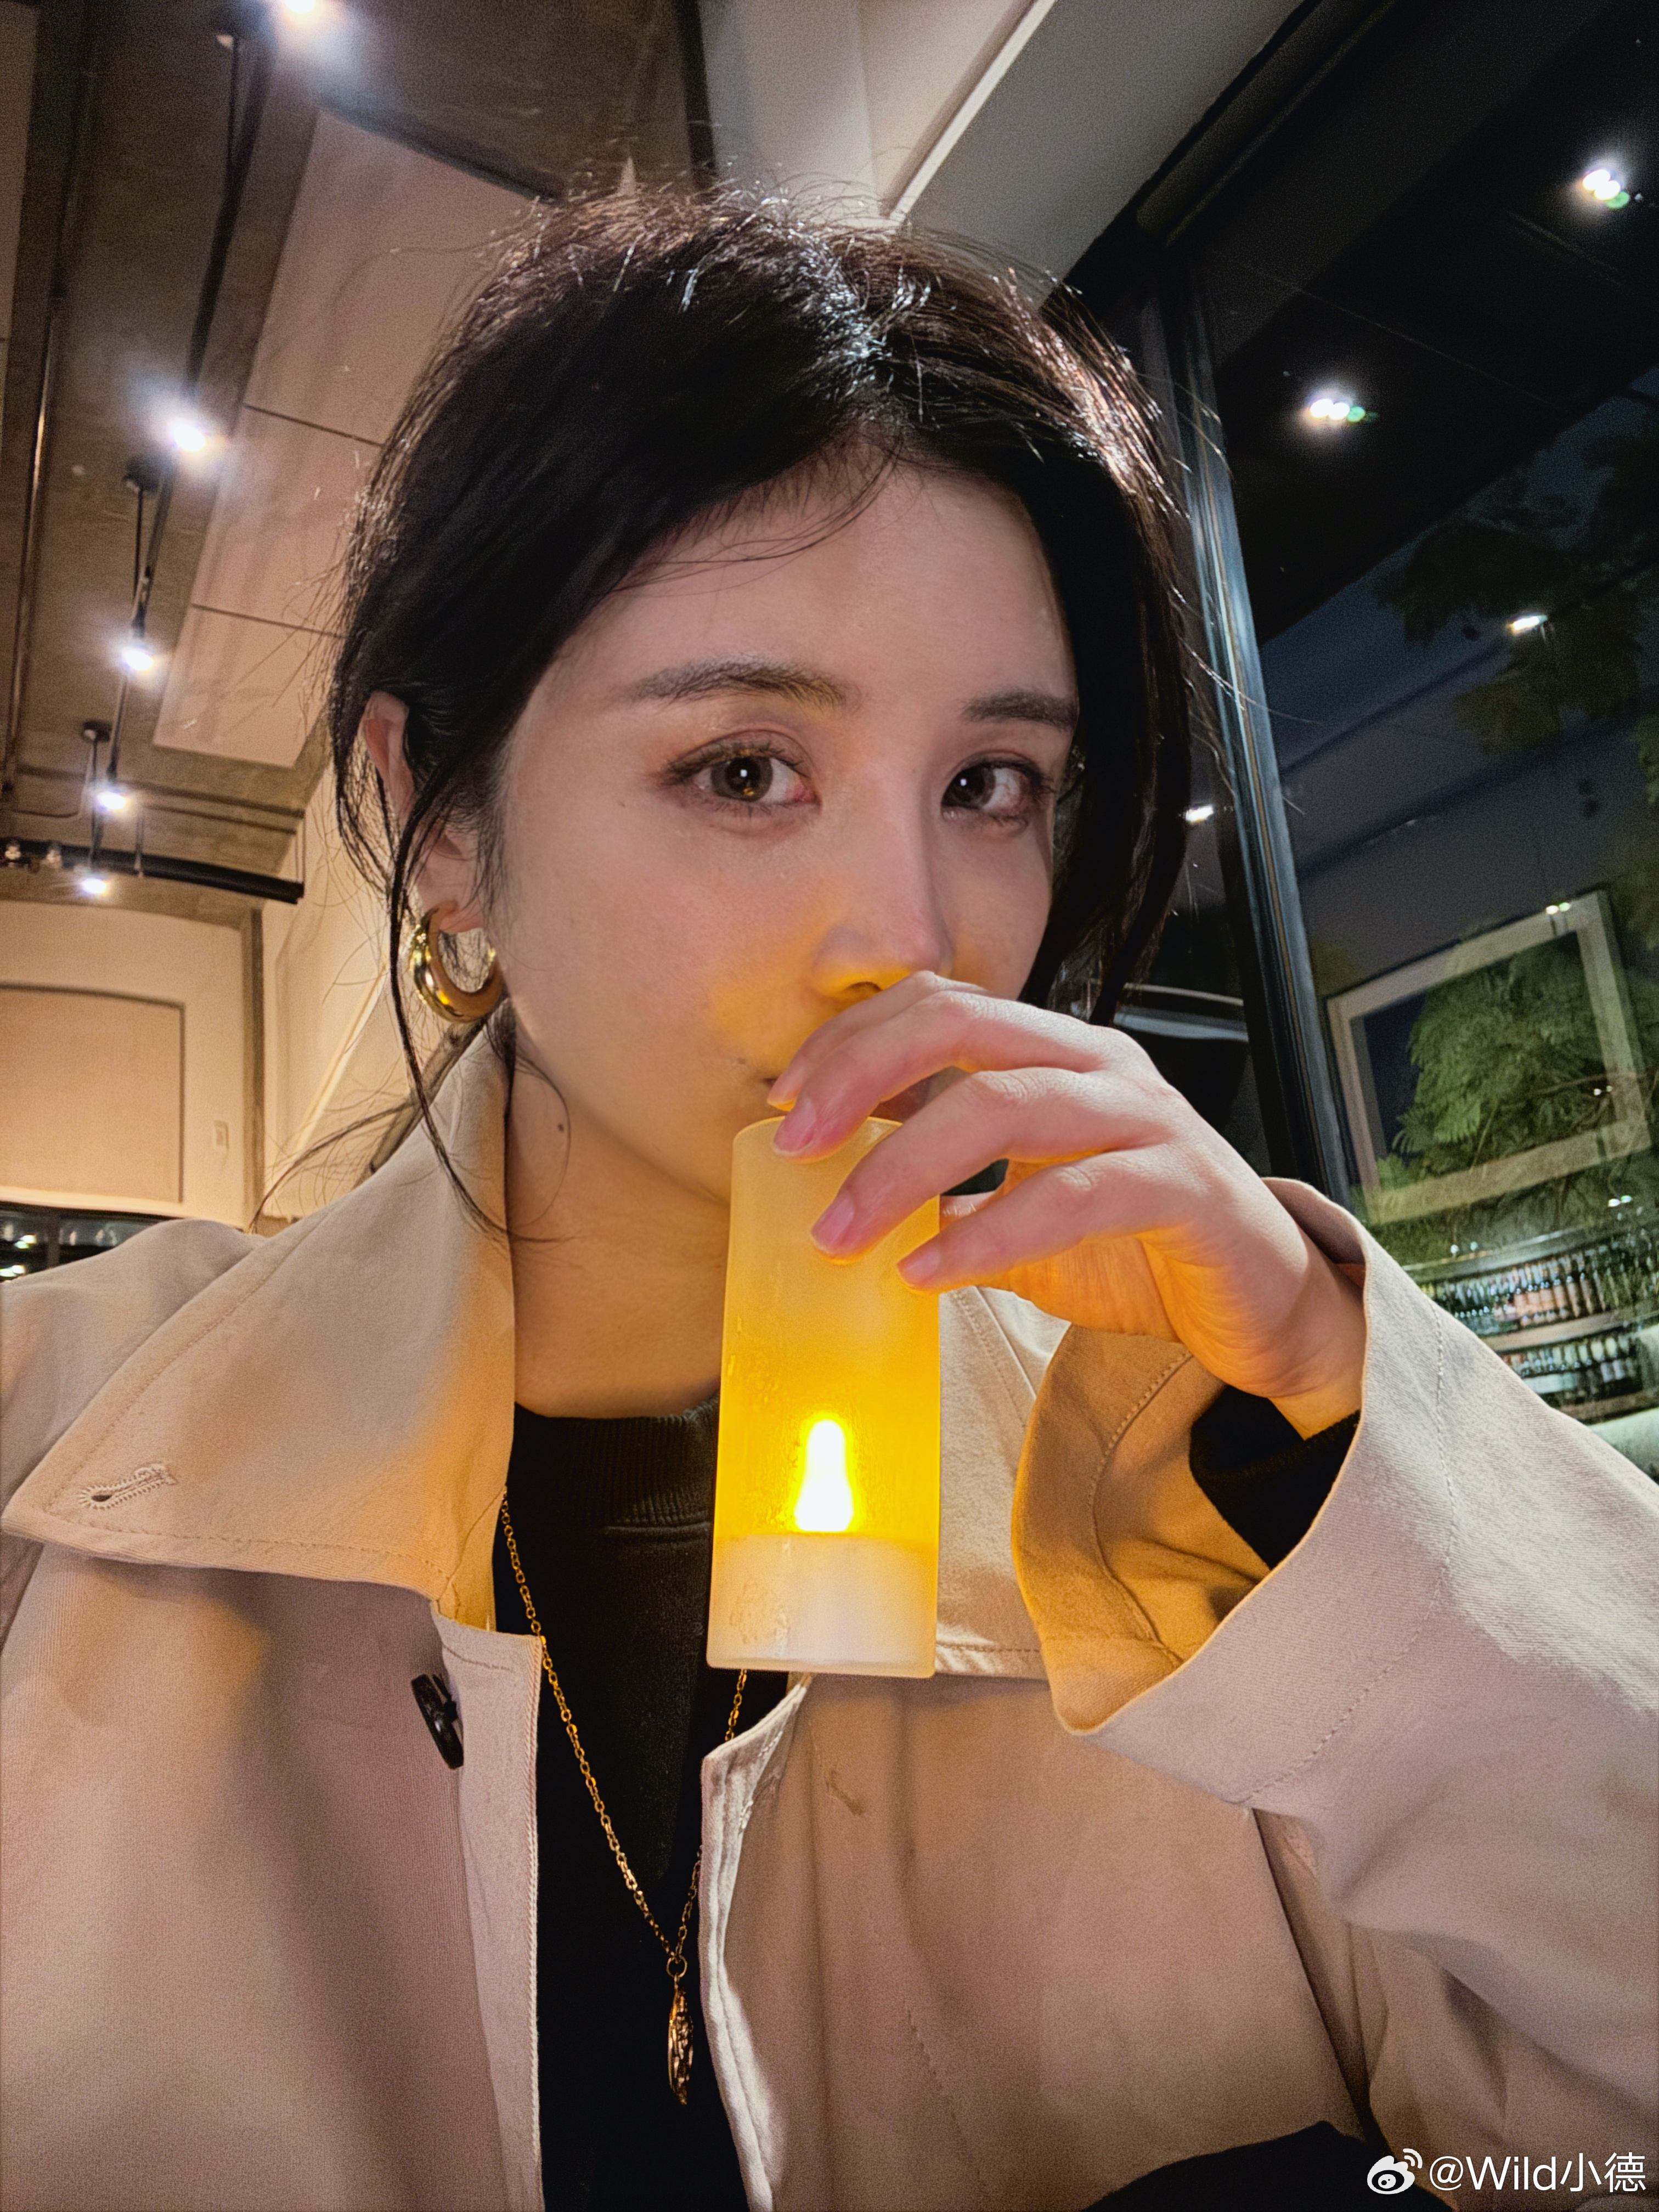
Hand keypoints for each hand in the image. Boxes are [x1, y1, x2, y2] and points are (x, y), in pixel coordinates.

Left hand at [767, 974, 1364, 1437]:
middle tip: (794, 1149)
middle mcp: (1099, 1065)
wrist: (1256, 1309)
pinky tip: (929, 1271)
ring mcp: (1147, 1117)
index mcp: (1054, 1053)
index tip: (784, 1107)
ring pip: (1007, 1101)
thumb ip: (944, 1187)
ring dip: (905, 1166)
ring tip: (842, 1232)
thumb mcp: (1015, 1210)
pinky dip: (988, 1232)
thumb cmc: (1133, 1249)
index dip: (852, 1043)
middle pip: (963, 1025)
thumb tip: (835, 1190)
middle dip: (862, 1077)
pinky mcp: (1185, 1186)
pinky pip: (1072, 1195)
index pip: (937, 1005)